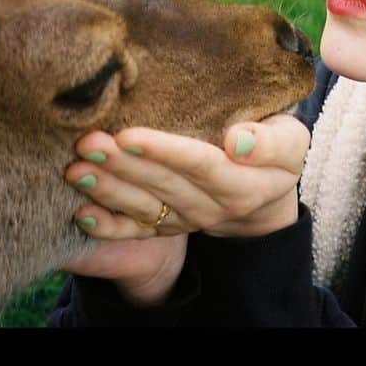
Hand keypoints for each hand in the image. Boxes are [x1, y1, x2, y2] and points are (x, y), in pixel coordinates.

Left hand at [62, 113, 309, 299]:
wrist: (267, 191)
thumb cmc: (276, 147)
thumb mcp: (290, 140)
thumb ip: (270, 141)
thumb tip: (238, 141)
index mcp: (242, 183)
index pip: (200, 164)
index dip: (165, 151)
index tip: (129, 135)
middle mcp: (212, 206)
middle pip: (163, 186)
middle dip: (122, 167)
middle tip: (87, 144)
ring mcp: (187, 219)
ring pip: (144, 207)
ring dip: (107, 190)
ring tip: (75, 170)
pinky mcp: (169, 225)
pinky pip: (136, 231)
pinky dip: (107, 227)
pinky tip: (80, 214)